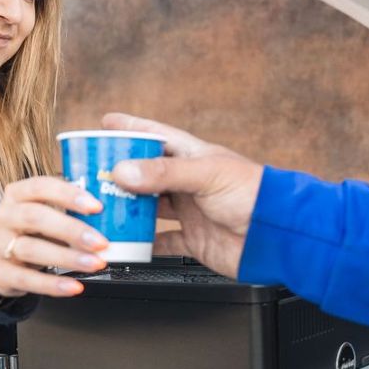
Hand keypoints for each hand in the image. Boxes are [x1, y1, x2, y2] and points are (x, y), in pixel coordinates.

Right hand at [0, 177, 108, 296]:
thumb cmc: (31, 233)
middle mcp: (3, 216)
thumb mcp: (45, 214)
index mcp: (16, 195)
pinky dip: (53, 284)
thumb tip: (108, 217)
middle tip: (100, 242)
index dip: (68, 194)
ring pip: (32, 249)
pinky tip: (74, 286)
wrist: (2, 262)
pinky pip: (27, 279)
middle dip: (72, 230)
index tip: (96, 207)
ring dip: (68, 258)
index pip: (40, 187)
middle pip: (34, 217)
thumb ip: (69, 211)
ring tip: (94, 264)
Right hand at [102, 113, 262, 278]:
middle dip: (118, 174)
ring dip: (126, 211)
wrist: (278, 235)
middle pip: (144, 174)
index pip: (155, 135)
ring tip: (100, 210)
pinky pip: (162, 242)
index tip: (104, 123)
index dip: (130, 127)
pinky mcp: (193, 239)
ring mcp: (190, 211)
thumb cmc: (254, 195)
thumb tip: (123, 170)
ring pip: (148, 209)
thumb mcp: (207, 175)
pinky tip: (127, 246)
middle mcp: (188, 182)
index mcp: (192, 156)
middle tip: (90, 175)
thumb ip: (165, 173)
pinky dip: (144, 245)